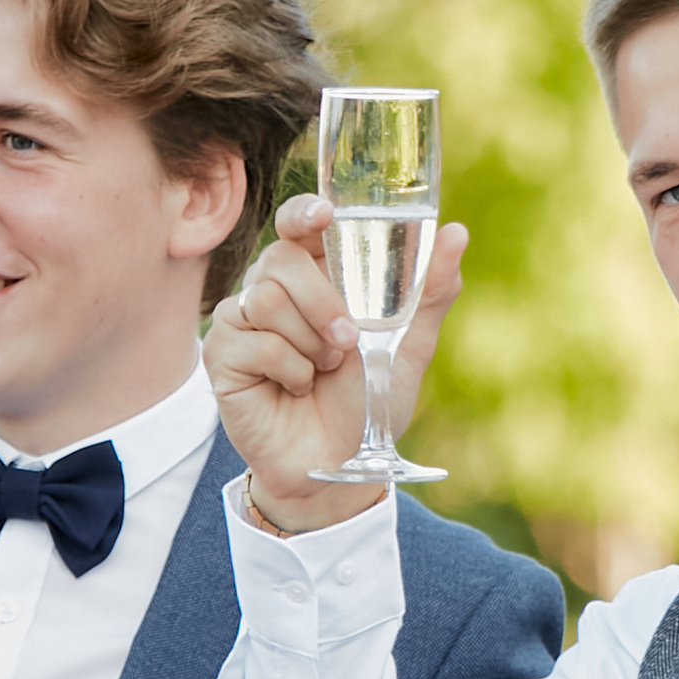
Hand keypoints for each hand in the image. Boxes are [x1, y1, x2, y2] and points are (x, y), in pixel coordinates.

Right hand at [205, 196, 467, 537]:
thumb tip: (456, 232)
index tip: (324, 216)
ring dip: (310, 343)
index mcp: (314, 277)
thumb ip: (429, 291)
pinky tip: (296, 389)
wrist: (342, 465)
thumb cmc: (369, 402)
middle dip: (322, 301)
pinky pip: (254, 341)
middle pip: (280, 259)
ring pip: (265, 299)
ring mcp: (242, 321)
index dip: (303, 212)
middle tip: (348, 343)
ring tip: (324, 371)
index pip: (296, 224)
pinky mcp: (221, 356)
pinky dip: (290, 370)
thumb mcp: (408, 346)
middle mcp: (272, 291)